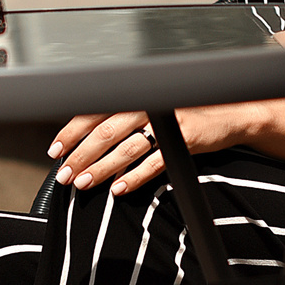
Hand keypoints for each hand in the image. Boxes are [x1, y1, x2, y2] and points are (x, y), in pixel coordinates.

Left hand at [47, 106, 258, 196]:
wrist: (229, 115)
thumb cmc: (184, 114)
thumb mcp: (151, 110)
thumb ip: (122, 120)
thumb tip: (84, 144)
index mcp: (137, 95)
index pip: (95, 111)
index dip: (72, 132)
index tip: (55, 150)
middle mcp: (150, 104)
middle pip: (105, 131)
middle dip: (81, 155)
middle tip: (65, 173)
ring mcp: (168, 122)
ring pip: (126, 147)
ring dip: (101, 168)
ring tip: (84, 183)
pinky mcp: (186, 140)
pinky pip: (155, 162)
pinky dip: (134, 177)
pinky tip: (118, 188)